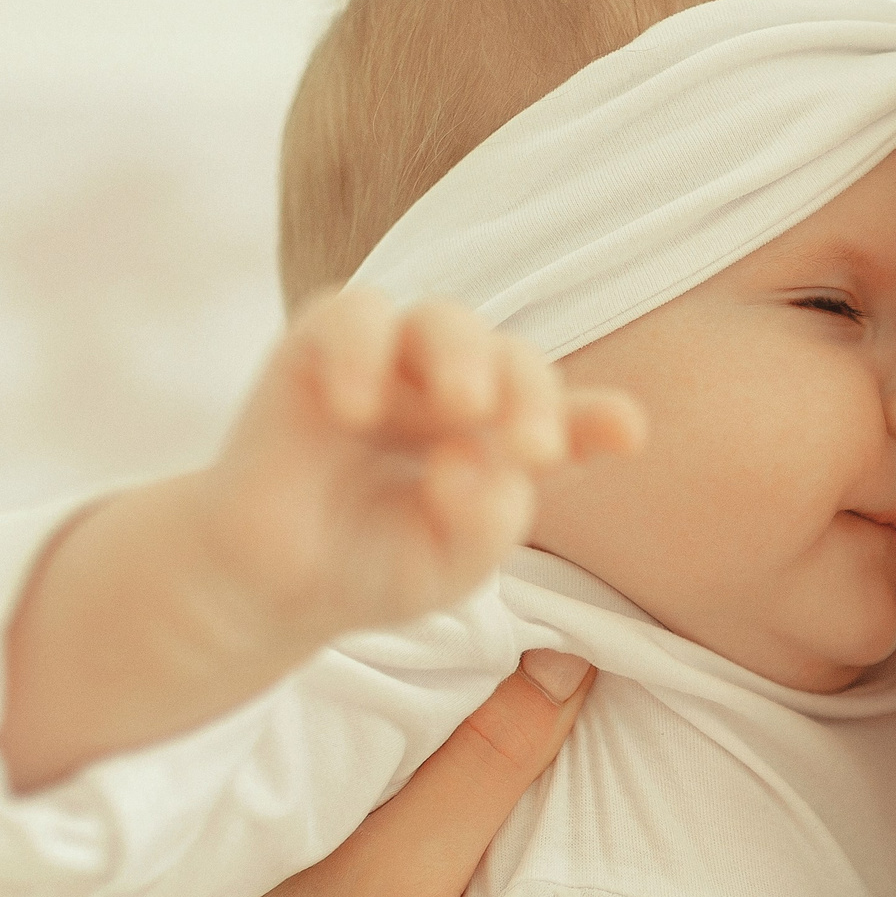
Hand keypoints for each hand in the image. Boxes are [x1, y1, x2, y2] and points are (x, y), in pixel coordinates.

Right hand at [0, 293, 639, 791]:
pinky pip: (352, 314)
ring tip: (463, 405)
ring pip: (440, 319)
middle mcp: (455, 391)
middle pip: (510, 357)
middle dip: (531, 393)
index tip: (623, 433)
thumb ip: (484, 521)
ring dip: (463, 353)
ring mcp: (390, 364)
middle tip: (534, 448)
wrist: (272, 582)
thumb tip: (471, 459)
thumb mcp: (447, 567)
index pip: (561, 418)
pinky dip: (362, 348)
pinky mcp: (319, 347)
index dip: (594, 418)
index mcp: (501, 440)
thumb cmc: (371, 567)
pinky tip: (359, 407)